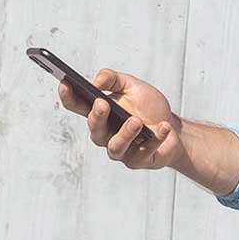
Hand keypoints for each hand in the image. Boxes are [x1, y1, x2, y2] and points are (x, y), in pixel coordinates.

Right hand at [57, 68, 181, 170]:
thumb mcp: (131, 85)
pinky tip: (163, 128)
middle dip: (97, 117)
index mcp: (100, 113)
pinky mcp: (138, 160)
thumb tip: (96, 82)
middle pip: (94, 129)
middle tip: (103, 104)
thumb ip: (112, 79)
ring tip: (136, 121)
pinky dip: (155, 139)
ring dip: (125, 133)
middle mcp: (106, 133)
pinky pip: (144, 152)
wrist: (173, 127)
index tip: (65, 83)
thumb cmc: (148, 107)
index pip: (77, 106)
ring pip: (115, 146)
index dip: (68, 96)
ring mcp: (121, 150)